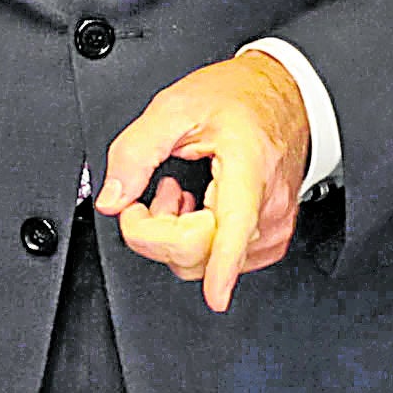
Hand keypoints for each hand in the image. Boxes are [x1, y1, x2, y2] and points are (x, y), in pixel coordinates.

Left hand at [98, 51, 312, 311]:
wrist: (280, 95)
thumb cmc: (238, 99)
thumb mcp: (174, 108)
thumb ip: (135, 152)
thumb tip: (113, 199)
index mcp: (249, 169)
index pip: (235, 230)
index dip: (220, 269)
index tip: (216, 297)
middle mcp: (268, 207)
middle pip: (203, 254)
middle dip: (160, 232)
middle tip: (154, 194)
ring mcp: (273, 226)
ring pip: (207, 263)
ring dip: (177, 236)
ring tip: (178, 194)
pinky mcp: (271, 239)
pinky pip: (222, 260)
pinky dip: (198, 242)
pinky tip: (197, 209)